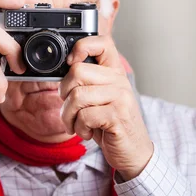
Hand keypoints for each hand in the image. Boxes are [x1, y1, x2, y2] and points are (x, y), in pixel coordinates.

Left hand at [59, 36, 153, 179]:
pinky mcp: (118, 116)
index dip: (81, 47)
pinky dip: (79, 128)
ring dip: (68, 116)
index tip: (70, 62)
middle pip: (77, 71)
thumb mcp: (97, 98)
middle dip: (63, 93)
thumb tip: (62, 70)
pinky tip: (88, 132)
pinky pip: (84, 116)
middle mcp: (119, 80)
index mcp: (113, 72)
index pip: (102, 43)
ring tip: (77, 124)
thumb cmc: (110, 124)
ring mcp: (120, 97)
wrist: (133, 152)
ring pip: (77, 96)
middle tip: (69, 108)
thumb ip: (85, 82)